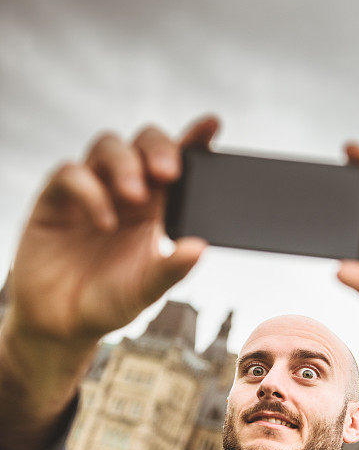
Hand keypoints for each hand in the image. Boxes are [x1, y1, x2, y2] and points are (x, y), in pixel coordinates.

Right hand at [7, 116, 218, 346]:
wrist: (61, 324)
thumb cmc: (109, 302)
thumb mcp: (146, 291)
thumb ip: (172, 269)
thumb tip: (200, 247)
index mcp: (156, 207)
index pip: (178, 163)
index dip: (194, 140)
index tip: (212, 125)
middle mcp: (125, 191)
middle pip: (143, 143)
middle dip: (158, 148)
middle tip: (169, 172)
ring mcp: (90, 190)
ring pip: (108, 147)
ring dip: (126, 164)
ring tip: (136, 195)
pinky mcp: (56, 199)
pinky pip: (71, 174)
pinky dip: (89, 190)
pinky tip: (104, 219)